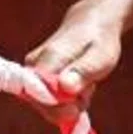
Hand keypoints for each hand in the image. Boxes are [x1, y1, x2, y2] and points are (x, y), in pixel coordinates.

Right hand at [25, 2, 123, 121]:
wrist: (91, 23)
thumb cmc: (98, 40)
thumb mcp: (100, 57)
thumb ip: (82, 71)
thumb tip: (65, 86)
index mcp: (49, 57)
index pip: (39, 94)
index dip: (56, 109)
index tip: (77, 109)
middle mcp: (34, 64)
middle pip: (41, 104)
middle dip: (65, 109)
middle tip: (88, 93)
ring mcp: (32, 72)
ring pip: (46, 105)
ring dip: (68, 105)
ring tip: (86, 86)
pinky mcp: (35, 78)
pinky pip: (48, 101)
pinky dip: (66, 102)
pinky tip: (80, 90)